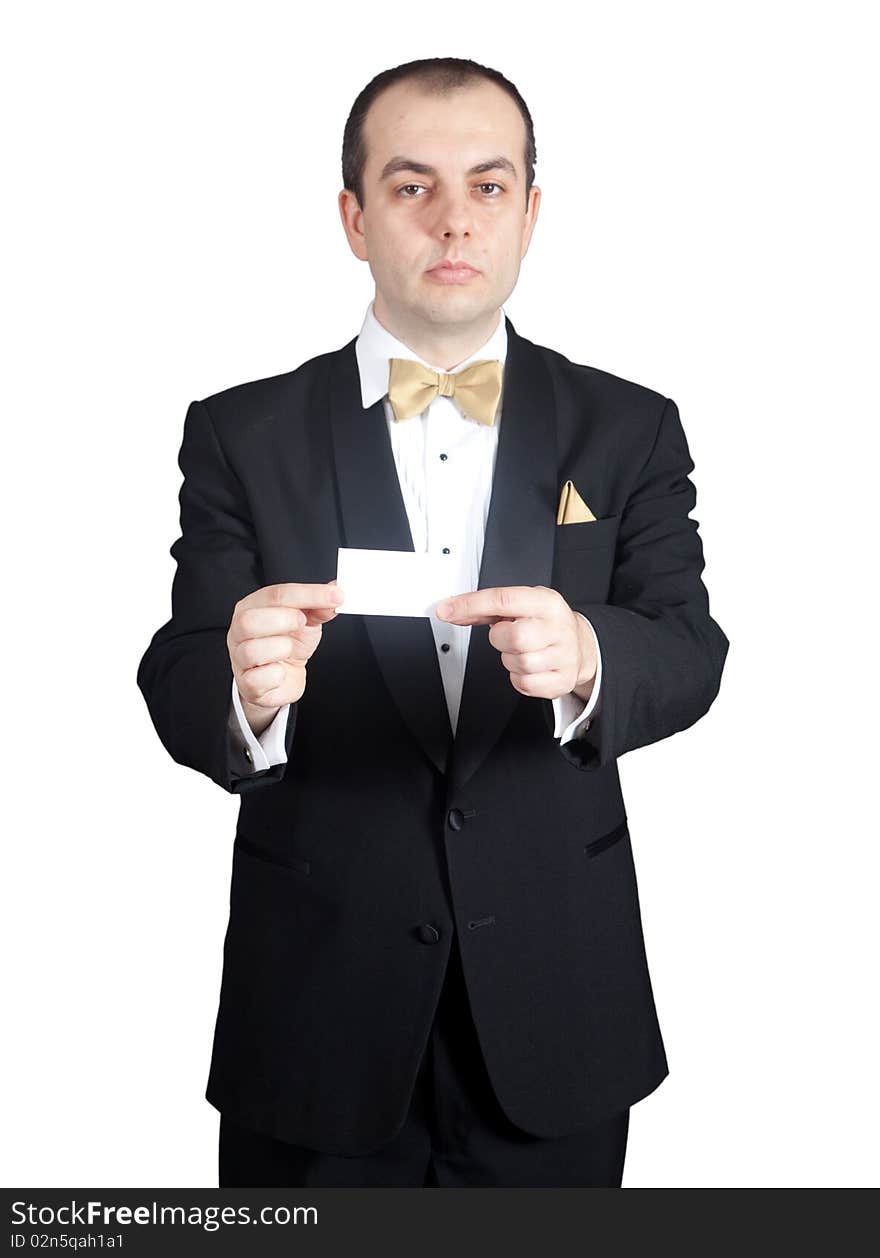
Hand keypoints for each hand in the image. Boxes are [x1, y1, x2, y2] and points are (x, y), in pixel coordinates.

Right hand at [227, 580, 344, 733]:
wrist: (282, 678)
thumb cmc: (288, 646)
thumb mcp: (306, 622)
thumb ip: (318, 608)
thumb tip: (335, 593)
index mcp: (252, 607)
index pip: (275, 594)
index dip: (308, 594)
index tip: (335, 596)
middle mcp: (239, 631)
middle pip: (250, 620)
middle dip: (285, 619)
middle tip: (303, 623)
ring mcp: (239, 658)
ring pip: (252, 650)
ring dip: (282, 648)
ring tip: (290, 649)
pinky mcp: (246, 684)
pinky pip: (257, 679)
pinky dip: (276, 676)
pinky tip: (281, 671)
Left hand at [436, 586, 596, 701]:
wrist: (581, 645)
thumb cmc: (546, 623)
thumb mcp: (523, 605)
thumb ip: (486, 609)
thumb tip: (452, 611)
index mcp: (546, 603)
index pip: (503, 599)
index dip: (470, 605)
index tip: (447, 610)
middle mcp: (558, 628)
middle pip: (512, 637)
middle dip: (500, 638)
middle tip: (507, 635)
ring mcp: (564, 656)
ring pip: (518, 663)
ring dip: (510, 659)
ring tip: (522, 650)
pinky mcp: (562, 680)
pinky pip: (524, 684)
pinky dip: (518, 677)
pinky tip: (529, 666)